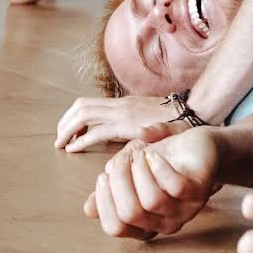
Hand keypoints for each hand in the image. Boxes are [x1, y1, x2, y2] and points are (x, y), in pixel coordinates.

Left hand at [55, 95, 188, 152]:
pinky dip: (81, 140)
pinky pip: (97, 131)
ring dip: (68, 129)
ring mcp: (124, 114)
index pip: (88, 103)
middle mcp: (120, 106)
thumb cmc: (175, 123)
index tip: (67, 132)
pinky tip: (74, 149)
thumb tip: (122, 139)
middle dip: (64, 122)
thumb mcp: (148, 122)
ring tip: (61, 143)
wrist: (194, 116)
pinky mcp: (129, 127)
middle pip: (80, 106)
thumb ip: (133, 127)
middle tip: (58, 139)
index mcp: (123, 104)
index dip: (72, 117)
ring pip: (84, 115)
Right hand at [83, 126, 222, 238]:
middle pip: (130, 213)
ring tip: (139, 154)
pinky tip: (154, 154)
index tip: (103, 176)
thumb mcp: (130, 174)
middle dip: (118, 180)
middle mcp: (165, 224)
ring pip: (151, 200)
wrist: (197, 146)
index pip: (115, 227)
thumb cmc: (161, 162)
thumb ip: (111, 191)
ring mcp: (185, 210)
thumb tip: (89, 209)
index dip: (104, 201)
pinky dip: (158, 167)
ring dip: (138, 171)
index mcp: (146, 225)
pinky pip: (175, 186)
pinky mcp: (199, 190)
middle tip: (121, 159)